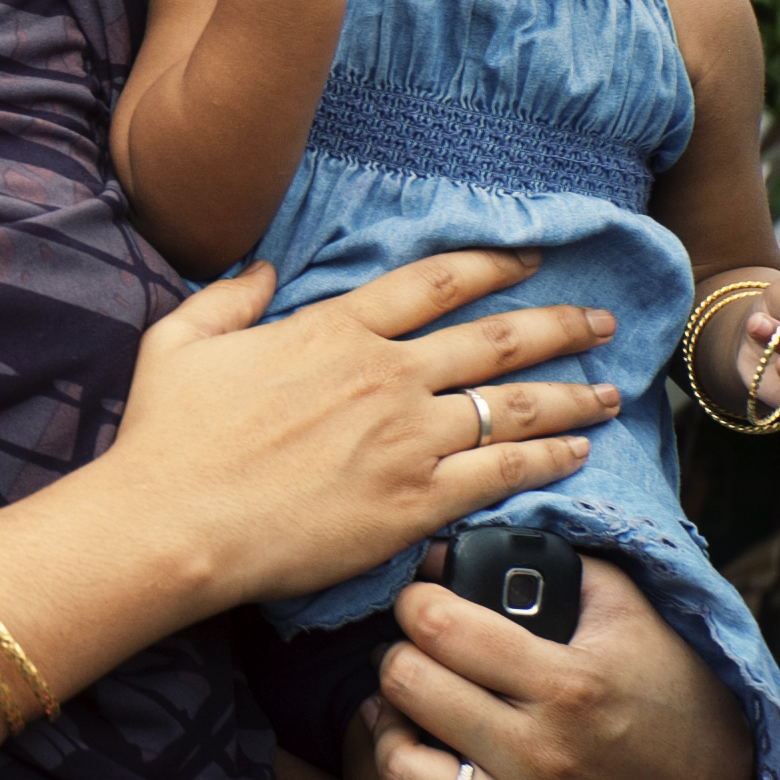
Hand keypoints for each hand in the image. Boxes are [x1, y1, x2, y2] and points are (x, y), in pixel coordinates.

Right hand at [104, 252, 616, 613]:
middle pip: (494, 338)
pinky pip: (503, 473)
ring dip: (572, 394)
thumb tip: (265, 268)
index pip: (433, 283)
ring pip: (513, 405)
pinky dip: (549, 459)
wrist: (173, 521)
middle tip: (603, 320)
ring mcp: (406, 439)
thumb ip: (229, 298)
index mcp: (332, 330)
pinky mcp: (415, 502)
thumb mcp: (180, 340)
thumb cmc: (167, 434)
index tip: (530, 258)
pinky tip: (579, 454)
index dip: (491, 265)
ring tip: (612, 389)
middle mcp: (383, 375)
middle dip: (559, 324)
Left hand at [367, 557, 755, 779]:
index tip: (421, 604)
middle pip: (407, 688)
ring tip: (408, 720)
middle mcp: (547, 760)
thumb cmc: (660, 685)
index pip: (438, 626)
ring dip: (390, 737)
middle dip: (398, 659)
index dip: (415, 602)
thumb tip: (446, 547)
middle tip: (414, 658)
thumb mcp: (622, 607)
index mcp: (568, 686)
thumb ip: (546, 562)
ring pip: (401, 773)